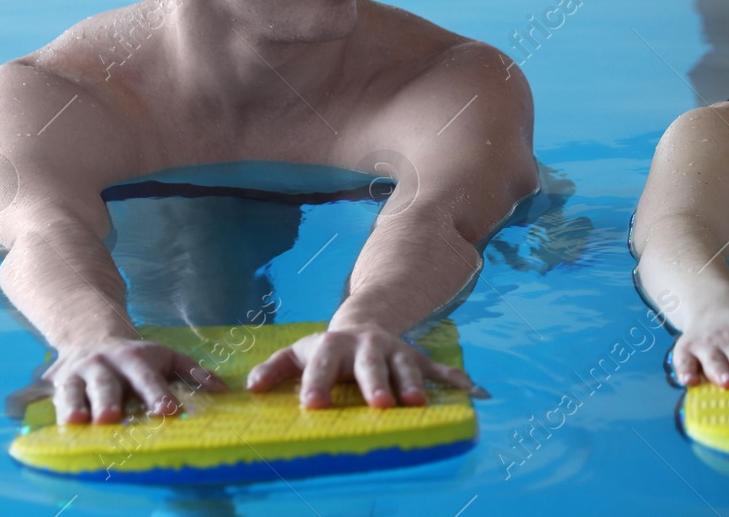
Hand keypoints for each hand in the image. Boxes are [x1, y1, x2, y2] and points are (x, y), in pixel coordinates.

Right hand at [44, 338, 226, 424]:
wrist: (88, 335)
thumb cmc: (135, 357)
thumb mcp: (165, 357)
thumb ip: (192, 373)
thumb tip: (223, 392)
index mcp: (134, 360)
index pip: (148, 379)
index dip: (157, 394)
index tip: (167, 411)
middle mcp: (103, 366)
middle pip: (106, 385)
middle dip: (108, 401)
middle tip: (111, 419)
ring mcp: (74, 375)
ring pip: (72, 391)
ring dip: (72, 406)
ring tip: (76, 422)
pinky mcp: (50, 385)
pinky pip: (45, 398)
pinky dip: (41, 410)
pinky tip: (42, 426)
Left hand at [245, 323, 484, 408]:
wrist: (366, 323)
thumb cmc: (327, 349)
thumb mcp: (299, 352)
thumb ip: (274, 368)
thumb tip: (251, 388)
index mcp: (334, 346)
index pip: (322, 366)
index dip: (316, 384)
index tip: (311, 407)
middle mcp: (368, 347)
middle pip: (371, 366)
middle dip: (375, 385)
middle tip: (378, 406)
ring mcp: (397, 352)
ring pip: (407, 368)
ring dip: (413, 384)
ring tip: (416, 405)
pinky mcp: (418, 359)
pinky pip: (441, 370)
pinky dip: (460, 382)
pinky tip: (477, 395)